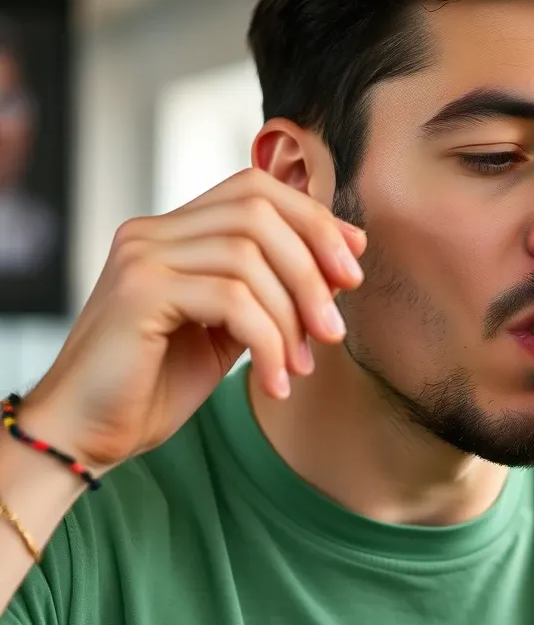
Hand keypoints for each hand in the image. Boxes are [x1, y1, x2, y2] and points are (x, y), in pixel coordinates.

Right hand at [19, 168, 365, 474]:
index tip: (353, 265)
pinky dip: (268, 342)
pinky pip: (232, 298)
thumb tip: (341, 261)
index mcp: (174, 232)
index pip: (255, 190)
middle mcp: (152, 232)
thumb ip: (271, 289)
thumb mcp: (231, 328)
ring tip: (302, 366)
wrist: (89, 434)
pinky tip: (276, 382)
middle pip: (259, 211)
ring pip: (249, 256)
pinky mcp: (138, 292)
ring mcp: (142, 257)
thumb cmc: (160, 383)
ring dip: (293, 315)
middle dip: (313, 265)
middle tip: (335, 326)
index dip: (314, 220)